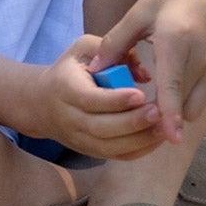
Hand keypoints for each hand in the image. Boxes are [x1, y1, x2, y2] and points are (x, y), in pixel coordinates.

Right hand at [32, 36, 165, 159]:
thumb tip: (144, 73)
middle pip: (101, 128)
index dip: (115, 100)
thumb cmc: (69, 70)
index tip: (141, 94)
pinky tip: (157, 138)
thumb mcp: (83, 49)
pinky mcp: (90, 151)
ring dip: (139, 139)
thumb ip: (113, 50)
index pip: (90, 99)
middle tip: (158, 112)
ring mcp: (79, 138)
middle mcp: (69, 118)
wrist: (42, 103)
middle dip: (132, 122)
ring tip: (164, 127)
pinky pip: (116, 156)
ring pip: (109, 147)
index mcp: (65, 89)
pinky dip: (139, 150)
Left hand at [90, 0, 205, 146]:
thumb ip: (116, 43)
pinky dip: (186, 102)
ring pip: (195, 104)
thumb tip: (94, 70)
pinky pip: (202, 96)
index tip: (169, 138)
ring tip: (152, 109)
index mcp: (176, 42)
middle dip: (165, 120)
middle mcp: (201, 57)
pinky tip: (168, 94)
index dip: (170, 113)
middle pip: (185, 103)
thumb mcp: (139, 12)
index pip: (173, 85)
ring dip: (176, 112)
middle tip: (139, 124)